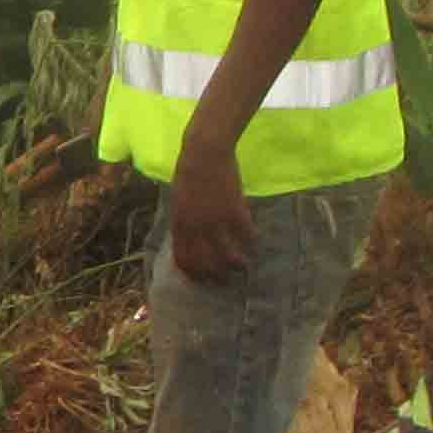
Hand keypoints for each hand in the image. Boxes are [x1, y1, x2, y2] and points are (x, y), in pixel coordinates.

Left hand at [168, 155, 253, 283]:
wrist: (205, 152)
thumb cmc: (188, 171)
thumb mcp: (178, 200)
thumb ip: (183, 221)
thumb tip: (188, 239)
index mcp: (179, 224)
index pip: (184, 259)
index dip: (194, 274)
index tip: (203, 280)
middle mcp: (196, 228)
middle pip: (206, 263)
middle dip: (216, 276)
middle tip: (225, 280)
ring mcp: (216, 221)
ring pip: (228, 256)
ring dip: (236, 265)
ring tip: (243, 267)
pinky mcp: (235, 212)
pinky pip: (246, 235)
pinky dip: (251, 241)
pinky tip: (254, 242)